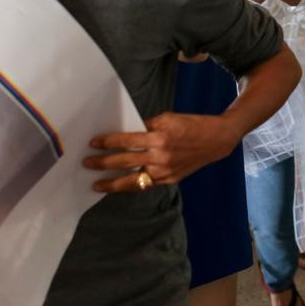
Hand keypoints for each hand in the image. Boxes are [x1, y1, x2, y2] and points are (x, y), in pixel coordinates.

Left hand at [85, 112, 243, 192]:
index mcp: (159, 137)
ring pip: (132, 181)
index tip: (93, 143)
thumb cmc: (192, 124)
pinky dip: (131, 186)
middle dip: (102, 163)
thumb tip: (126, 134)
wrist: (217, 140)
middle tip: (87, 163)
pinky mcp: (170, 180)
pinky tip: (120, 186)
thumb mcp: (168, 119)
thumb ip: (147, 127)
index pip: (126, 141)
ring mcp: (165, 171)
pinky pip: (146, 184)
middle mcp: (160, 156)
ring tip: (97, 185)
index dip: (107, 142)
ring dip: (112, 184)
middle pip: (124, 162)